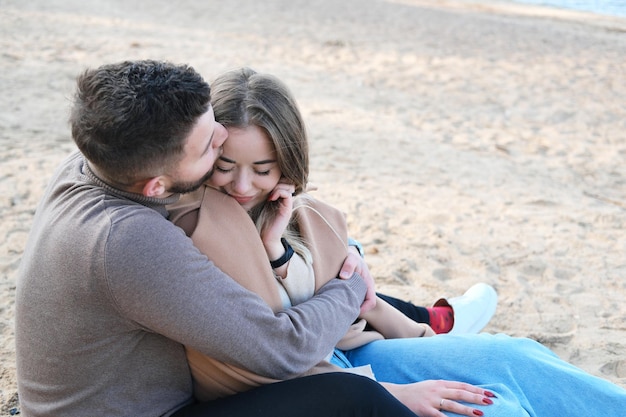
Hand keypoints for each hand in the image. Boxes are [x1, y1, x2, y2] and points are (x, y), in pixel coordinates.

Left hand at [261, 181, 294, 259]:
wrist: (264, 238)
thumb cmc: (259, 222)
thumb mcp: (258, 205)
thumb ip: (260, 195)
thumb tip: (250, 185)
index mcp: (279, 198)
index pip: (283, 181)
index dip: (277, 178)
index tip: (265, 183)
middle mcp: (284, 200)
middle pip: (287, 181)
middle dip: (279, 180)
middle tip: (268, 185)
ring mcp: (287, 204)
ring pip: (289, 186)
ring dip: (278, 186)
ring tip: (269, 193)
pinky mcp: (287, 209)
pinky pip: (287, 194)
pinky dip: (279, 192)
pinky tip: (270, 198)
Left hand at [338, 248, 375, 314]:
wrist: (348, 255)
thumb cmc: (351, 257)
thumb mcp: (351, 258)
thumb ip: (349, 265)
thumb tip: (344, 276)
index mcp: (368, 284)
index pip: (371, 302)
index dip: (364, 309)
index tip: (353, 311)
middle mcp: (364, 289)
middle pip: (362, 305)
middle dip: (353, 309)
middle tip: (341, 311)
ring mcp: (358, 290)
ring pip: (355, 303)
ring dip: (348, 306)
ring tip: (336, 306)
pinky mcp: (350, 290)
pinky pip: (348, 299)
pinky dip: (343, 301)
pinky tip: (333, 300)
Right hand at [380, 380, 494, 416]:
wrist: (395, 395)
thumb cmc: (415, 393)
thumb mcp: (431, 387)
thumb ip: (445, 389)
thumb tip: (463, 393)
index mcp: (439, 383)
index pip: (462, 386)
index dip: (476, 389)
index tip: (490, 393)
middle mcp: (437, 390)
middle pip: (460, 393)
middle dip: (476, 397)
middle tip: (490, 401)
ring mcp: (431, 400)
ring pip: (453, 405)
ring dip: (467, 409)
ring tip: (480, 413)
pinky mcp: (425, 410)